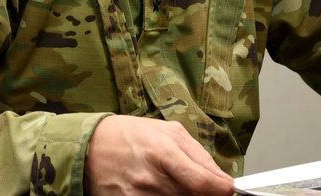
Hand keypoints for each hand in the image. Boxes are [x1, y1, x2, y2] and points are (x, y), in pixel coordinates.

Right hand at [84, 115, 234, 194]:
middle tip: (200, 184)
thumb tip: (221, 178)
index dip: (222, 190)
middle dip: (203, 193)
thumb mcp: (170, 132)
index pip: (203, 182)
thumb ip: (199, 155)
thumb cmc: (133, 135)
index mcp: (163, 152)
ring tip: (173, 182)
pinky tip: (161, 191)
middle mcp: (151, 178)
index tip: (228, 189)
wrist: (92, 146)